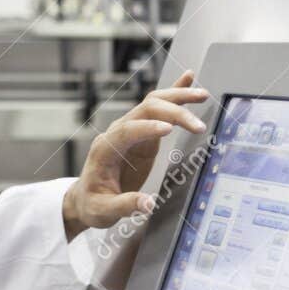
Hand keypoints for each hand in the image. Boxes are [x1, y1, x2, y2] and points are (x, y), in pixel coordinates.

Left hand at [62, 71, 210, 238]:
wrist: (86, 198)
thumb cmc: (93, 203)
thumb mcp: (104, 210)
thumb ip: (126, 205)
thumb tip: (149, 204)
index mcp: (105, 148)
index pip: (127, 130)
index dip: (147, 128)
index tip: (169, 129)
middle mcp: (118, 132)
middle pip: (145, 110)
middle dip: (172, 113)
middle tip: (198, 125)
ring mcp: (131, 129)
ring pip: (154, 103)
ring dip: (177, 97)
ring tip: (202, 95)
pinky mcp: (143, 132)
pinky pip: (157, 107)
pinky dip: (173, 93)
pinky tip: (188, 79)